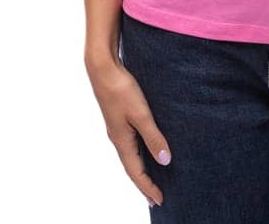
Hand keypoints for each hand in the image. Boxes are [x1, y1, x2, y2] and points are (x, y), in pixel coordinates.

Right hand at [87, 55, 172, 207]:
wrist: (103, 67)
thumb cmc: (121, 89)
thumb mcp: (141, 114)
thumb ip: (153, 137)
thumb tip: (165, 161)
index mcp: (122, 140)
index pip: (135, 172)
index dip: (148, 187)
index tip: (160, 201)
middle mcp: (118, 138)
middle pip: (132, 168)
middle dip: (144, 184)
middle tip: (156, 198)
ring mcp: (117, 128)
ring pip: (131, 156)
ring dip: (141, 170)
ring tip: (152, 179)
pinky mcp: (119, 118)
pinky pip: (131, 144)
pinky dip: (139, 154)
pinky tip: (146, 150)